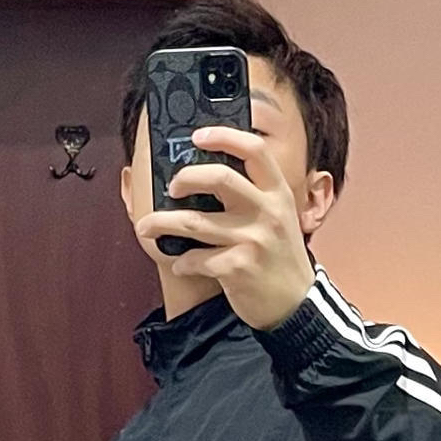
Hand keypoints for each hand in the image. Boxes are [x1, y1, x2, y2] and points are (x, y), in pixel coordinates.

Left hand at [133, 125, 314, 331]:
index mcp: (277, 192)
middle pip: (220, 178)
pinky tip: (180, 265)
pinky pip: (197, 259)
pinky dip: (182, 263)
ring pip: (196, 222)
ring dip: (163, 223)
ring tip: (145, 226)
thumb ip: (254, 196)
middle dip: (186, 178)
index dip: (224, 137)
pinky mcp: (238, 268)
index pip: (254, 150)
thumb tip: (207, 178)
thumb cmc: (279, 257)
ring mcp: (253, 239)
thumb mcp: (279, 217)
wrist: (295, 303)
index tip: (197, 136)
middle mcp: (267, 211)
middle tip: (171, 187)